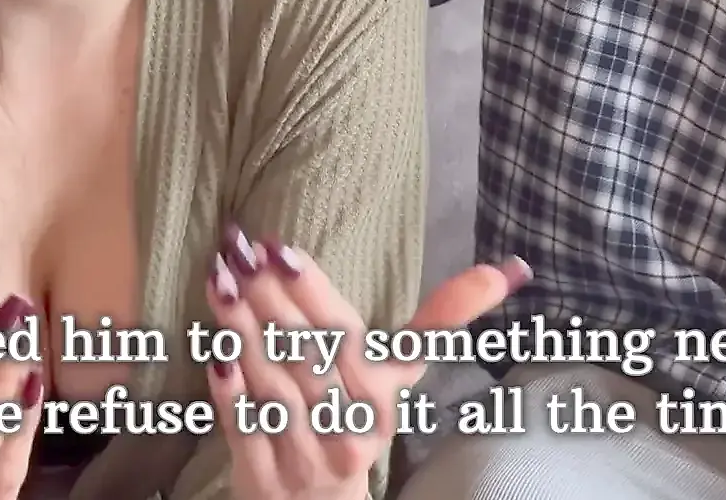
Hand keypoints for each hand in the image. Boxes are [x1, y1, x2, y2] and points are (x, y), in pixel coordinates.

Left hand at [205, 224, 529, 499]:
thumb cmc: (359, 419)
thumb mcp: (398, 373)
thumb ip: (443, 318)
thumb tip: (511, 267)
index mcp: (383, 396)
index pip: (348, 336)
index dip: (314, 292)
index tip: (281, 248)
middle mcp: (351, 428)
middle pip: (306, 355)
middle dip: (267, 298)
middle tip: (234, 252)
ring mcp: (307, 456)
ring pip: (274, 385)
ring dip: (241, 332)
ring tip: (218, 282)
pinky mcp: (266, 479)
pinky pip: (247, 430)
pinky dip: (231, 392)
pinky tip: (215, 353)